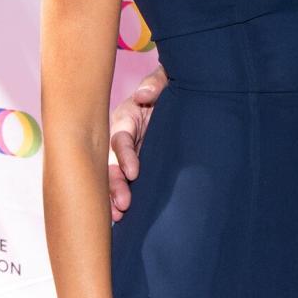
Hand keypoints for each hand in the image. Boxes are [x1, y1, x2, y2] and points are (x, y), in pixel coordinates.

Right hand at [108, 66, 166, 220]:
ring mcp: (131, 155)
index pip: (121, 138)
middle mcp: (124, 139)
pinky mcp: (140, 167)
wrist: (185, 97)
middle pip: (112, 164)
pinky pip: (128, 184)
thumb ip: (156, 83)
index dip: (125, 155)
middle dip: (114, 185)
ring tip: (120, 215)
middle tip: (122, 204)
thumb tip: (143, 94)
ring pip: (115, 178)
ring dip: (114, 197)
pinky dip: (121, 200)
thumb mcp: (166, 78)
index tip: (133, 172)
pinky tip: (123, 219)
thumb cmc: (171, 86)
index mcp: (127, 118)